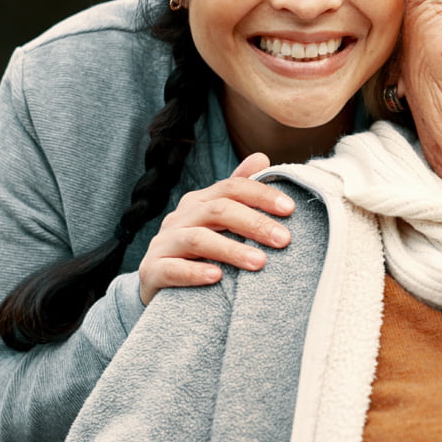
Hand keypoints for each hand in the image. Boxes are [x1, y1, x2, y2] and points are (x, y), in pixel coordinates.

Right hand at [137, 152, 296, 304]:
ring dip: (230, 250)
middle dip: (254, 223)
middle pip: (218, 210)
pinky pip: (171, 269)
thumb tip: (262, 156)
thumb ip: (238, 191)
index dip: (261, 194)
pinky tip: (217, 277)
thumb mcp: (218, 220)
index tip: (290, 208)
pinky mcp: (151, 272)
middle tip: (284, 239)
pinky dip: (194, 272)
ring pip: (197, 239)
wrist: (159, 285)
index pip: (231, 188)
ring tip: (260, 262)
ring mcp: (163, 244)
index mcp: (198, 202)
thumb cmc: (198, 251)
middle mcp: (179, 218)